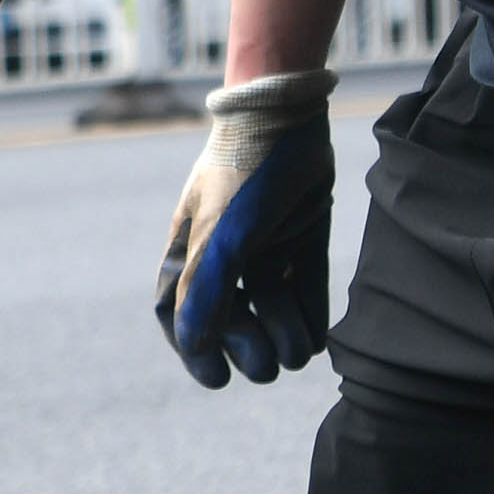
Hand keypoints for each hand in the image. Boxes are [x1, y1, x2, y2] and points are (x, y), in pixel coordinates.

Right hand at [153, 68, 334, 385]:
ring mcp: (266, 243)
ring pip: (270, 306)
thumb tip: (197, 348)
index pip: (179, 312)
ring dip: (281, 335)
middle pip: (230, 316)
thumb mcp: (223, 236)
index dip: (194, 350)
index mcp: (191, 249)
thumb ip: (207, 293)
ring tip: (297, 353)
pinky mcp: (302, 235)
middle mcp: (225, 250)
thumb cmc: (243, 174)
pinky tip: (314, 338)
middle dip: (247, 347)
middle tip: (266, 369)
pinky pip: (303, 286)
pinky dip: (308, 314)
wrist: (288, 114)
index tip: (217, 379)